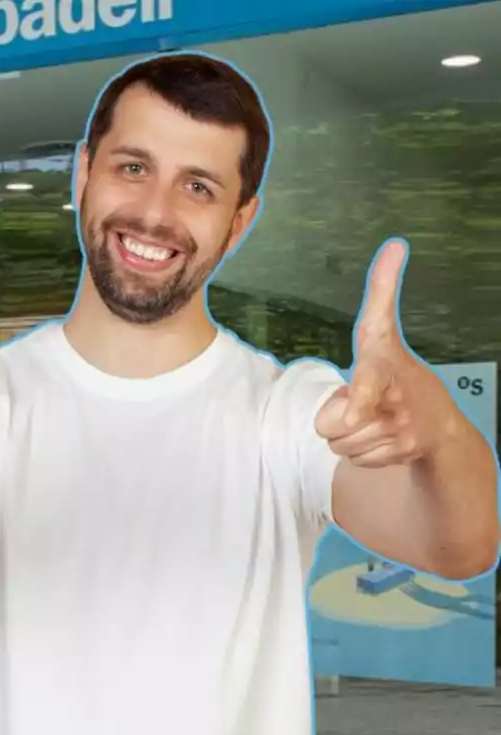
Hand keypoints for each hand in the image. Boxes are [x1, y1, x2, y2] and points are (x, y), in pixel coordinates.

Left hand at [315, 239, 456, 467]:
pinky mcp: (402, 453)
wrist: (439, 425)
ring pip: (338, 444)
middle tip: (359, 405)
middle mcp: (394, 401)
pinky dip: (361, 452)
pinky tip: (380, 437)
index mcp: (384, 368)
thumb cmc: (400, 371)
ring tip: (371, 420)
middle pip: (327, 425)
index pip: (367, 385)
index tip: (354, 410)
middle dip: (334, 418)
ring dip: (347, 436)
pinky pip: (353, 458)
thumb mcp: (385, 332)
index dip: (359, 399)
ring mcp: (400, 430)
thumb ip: (382, 291)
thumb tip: (395, 244)